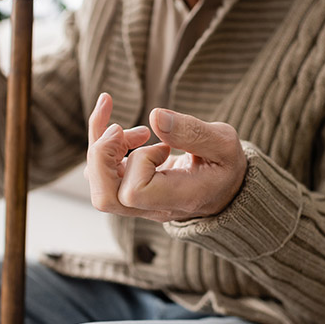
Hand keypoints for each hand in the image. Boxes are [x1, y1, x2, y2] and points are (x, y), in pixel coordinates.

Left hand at [86, 93, 246, 222]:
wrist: (227, 188)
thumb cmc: (227, 165)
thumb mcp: (224, 143)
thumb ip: (192, 131)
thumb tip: (155, 116)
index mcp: (179, 199)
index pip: (134, 192)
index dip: (138, 161)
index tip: (158, 143)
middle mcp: (153, 207)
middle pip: (105, 197)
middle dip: (101, 156)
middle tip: (119, 129)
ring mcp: (138, 203)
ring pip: (98, 185)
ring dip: (103, 147)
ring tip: (138, 131)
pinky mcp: (130, 191)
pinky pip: (102, 174)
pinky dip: (104, 146)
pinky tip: (126, 131)